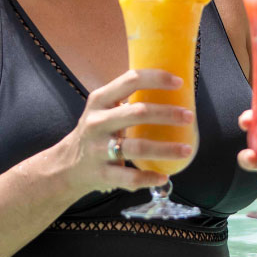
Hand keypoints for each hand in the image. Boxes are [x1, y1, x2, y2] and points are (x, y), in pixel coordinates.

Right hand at [48, 69, 194, 194]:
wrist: (66, 165)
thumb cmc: (96, 132)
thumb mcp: (103, 109)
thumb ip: (127, 100)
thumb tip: (172, 91)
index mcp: (100, 100)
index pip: (130, 80)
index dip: (157, 79)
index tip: (179, 82)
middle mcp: (97, 122)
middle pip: (137, 113)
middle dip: (167, 114)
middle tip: (189, 116)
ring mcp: (98, 149)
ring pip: (137, 148)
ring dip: (166, 149)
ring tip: (187, 150)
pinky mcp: (101, 174)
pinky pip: (129, 178)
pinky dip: (149, 178)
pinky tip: (164, 176)